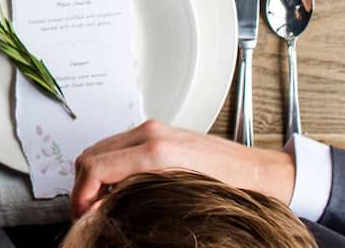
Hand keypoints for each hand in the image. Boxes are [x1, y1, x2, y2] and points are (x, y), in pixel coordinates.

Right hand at [69, 121, 293, 216]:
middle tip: (86, 213)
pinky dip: (110, 167)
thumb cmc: (233, 190)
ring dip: (94, 175)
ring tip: (101, 203)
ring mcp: (155, 131)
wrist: (264, 175)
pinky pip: (120, 147)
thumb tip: (106, 211)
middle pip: (92, 154)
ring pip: (103, 149)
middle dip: (82, 184)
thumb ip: (136, 201)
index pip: (95, 166)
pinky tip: (119, 188)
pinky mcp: (160, 134)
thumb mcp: (179, 201)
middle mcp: (151, 134)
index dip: (80, 194)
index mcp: (155, 151)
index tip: (83, 214)